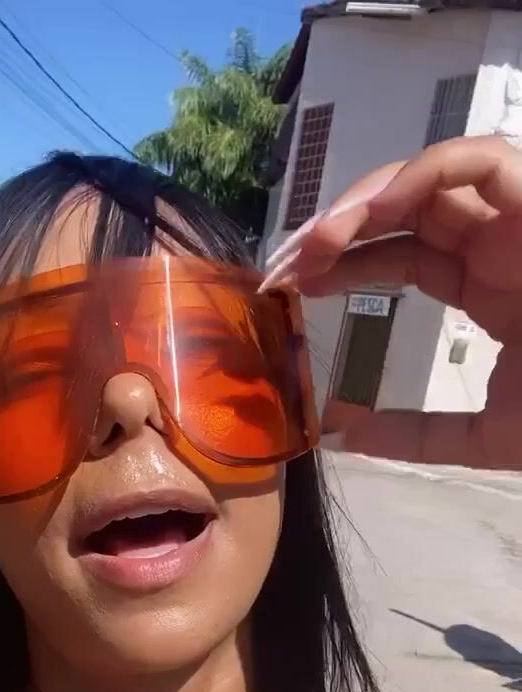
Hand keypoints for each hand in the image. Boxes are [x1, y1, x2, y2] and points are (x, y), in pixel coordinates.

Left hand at [262, 136, 521, 469]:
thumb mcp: (483, 437)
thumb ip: (415, 434)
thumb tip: (342, 435)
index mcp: (489, 286)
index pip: (401, 252)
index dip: (343, 262)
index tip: (290, 290)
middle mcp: (501, 242)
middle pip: (404, 206)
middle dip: (338, 227)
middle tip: (286, 265)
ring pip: (431, 175)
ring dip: (365, 199)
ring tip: (315, 244)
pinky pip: (477, 160)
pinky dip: (416, 178)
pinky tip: (367, 218)